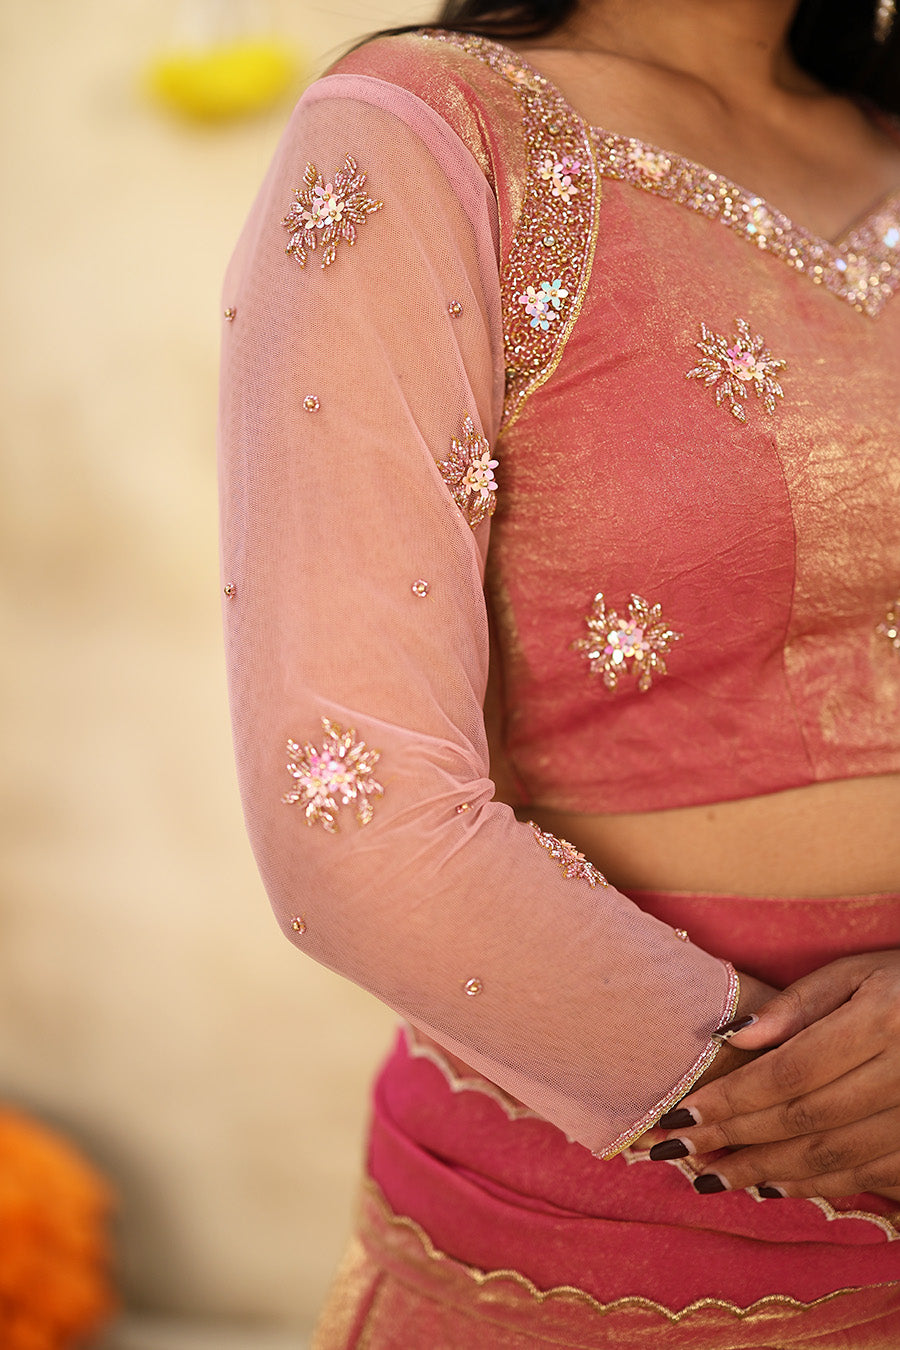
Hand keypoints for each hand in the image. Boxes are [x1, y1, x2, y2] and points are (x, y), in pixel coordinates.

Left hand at [649, 950, 899, 1198]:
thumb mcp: (857, 971)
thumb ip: (797, 1004)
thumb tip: (731, 1038)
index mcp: (881, 1023)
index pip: (789, 1072)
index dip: (733, 1098)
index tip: (681, 1114)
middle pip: (805, 1121)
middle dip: (735, 1141)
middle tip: (677, 1153)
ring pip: (834, 1158)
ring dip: (767, 1173)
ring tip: (713, 1177)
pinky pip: (869, 1176)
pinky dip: (817, 1186)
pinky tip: (774, 1186)